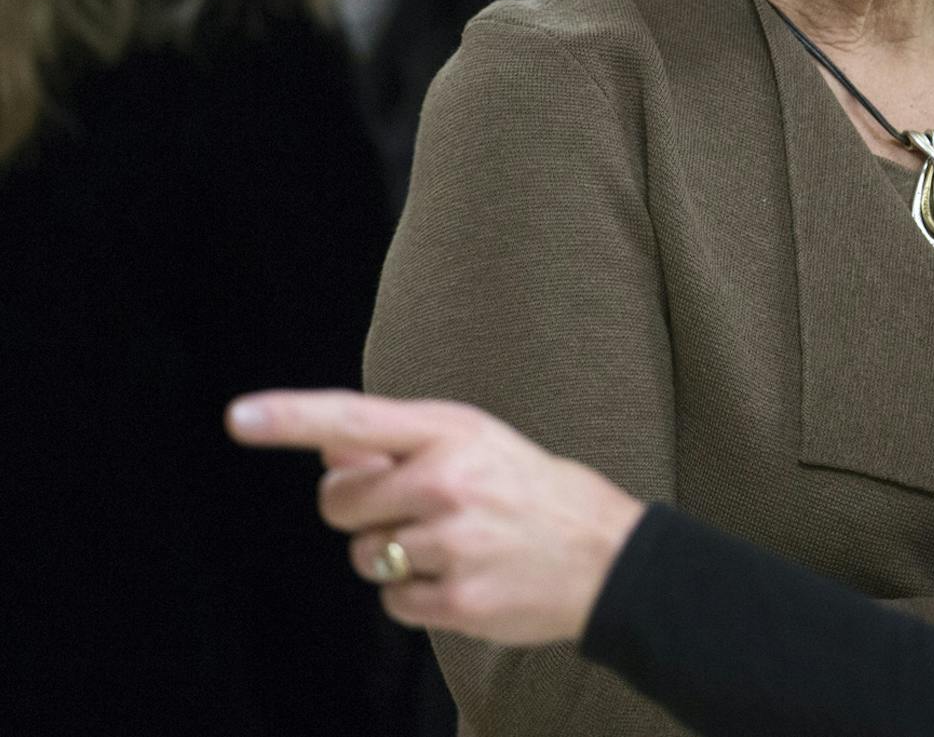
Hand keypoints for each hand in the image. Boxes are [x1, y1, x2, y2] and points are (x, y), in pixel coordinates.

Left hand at [227, 390, 646, 646]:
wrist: (608, 556)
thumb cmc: (531, 491)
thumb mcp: (478, 442)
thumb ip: (402, 442)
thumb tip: (326, 446)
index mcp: (454, 432)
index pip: (357, 419)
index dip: (292, 418)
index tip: (239, 417)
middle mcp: (448, 482)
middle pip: (338, 501)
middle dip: (358, 509)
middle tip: (412, 508)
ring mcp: (452, 543)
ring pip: (364, 555)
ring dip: (393, 555)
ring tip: (455, 544)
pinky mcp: (456, 599)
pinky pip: (392, 602)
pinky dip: (417, 595)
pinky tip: (462, 576)